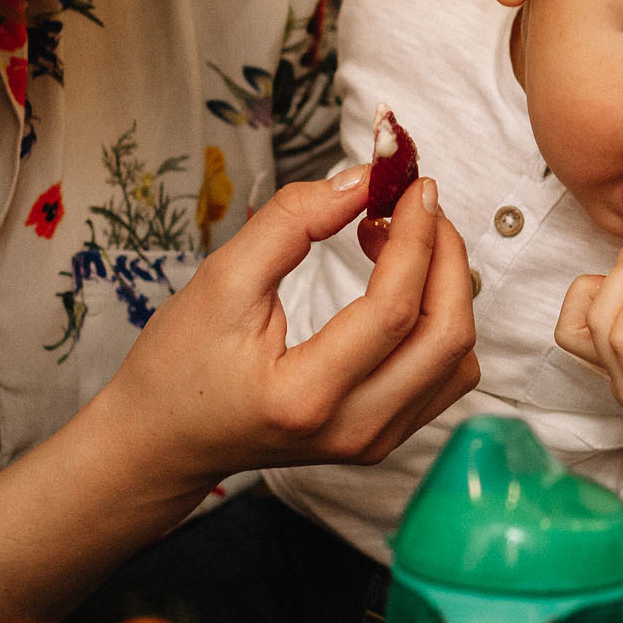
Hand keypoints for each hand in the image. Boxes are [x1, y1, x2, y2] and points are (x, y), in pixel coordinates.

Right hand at [98, 164, 478, 493]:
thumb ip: (291, 223)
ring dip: (446, 286)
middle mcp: (352, 430)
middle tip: (414, 204)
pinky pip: (444, 376)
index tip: (412, 186)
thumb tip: (360, 181)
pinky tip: (398, 282)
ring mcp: (373, 441)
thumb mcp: (220, 279)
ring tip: (395, 240)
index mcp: (306, 395)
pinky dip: (438, 319)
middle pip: (447, 337)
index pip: (395, 310)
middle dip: (445, 255)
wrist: (164, 442)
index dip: (416, 238)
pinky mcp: (383, 437)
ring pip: (457, 359)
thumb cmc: (179, 366)